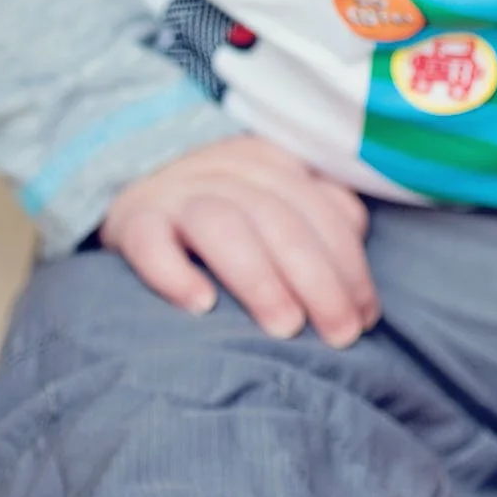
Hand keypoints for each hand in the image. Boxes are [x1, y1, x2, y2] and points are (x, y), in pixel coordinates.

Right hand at [100, 134, 378, 346]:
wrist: (134, 192)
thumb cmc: (224, 213)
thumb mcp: (272, 198)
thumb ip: (318, 216)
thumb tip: (358, 257)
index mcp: (268, 162)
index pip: (318, 207)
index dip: (349, 263)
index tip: (365, 317)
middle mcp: (223, 169)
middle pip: (279, 218)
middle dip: (319, 279)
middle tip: (339, 335)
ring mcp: (175, 193)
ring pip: (222, 225)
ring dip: (260, 278)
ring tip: (286, 328)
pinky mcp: (131, 221)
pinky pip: (149, 241)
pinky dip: (175, 273)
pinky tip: (200, 307)